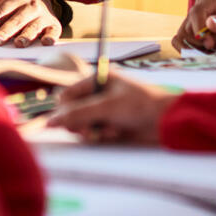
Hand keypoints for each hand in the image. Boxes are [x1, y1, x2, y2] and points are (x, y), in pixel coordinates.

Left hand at [0, 0, 60, 46]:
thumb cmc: (13, 4)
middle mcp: (29, 5)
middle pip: (15, 19)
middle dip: (6, 30)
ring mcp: (42, 15)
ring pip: (33, 26)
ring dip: (26, 35)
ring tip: (19, 44)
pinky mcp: (53, 24)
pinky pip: (53, 31)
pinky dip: (50, 37)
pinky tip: (46, 43)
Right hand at [49, 71, 179, 143]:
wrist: (165, 121)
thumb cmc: (139, 105)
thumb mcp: (106, 108)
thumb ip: (77, 114)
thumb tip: (50, 122)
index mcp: (97, 80)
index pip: (67, 95)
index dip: (64, 110)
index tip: (67, 121)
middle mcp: (97, 94)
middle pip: (71, 112)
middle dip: (79, 123)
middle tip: (89, 130)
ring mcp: (103, 110)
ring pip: (81, 125)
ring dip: (91, 130)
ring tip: (108, 131)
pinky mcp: (109, 125)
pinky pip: (93, 133)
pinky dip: (101, 135)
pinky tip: (115, 134)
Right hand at [172, 0, 215, 50]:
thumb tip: (209, 24)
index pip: (197, 11)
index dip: (198, 29)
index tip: (207, 43)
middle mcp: (202, 3)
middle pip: (188, 24)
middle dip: (200, 40)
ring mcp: (196, 15)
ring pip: (183, 33)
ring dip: (195, 45)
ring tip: (213, 46)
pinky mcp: (193, 26)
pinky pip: (181, 38)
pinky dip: (189, 47)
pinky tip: (203, 50)